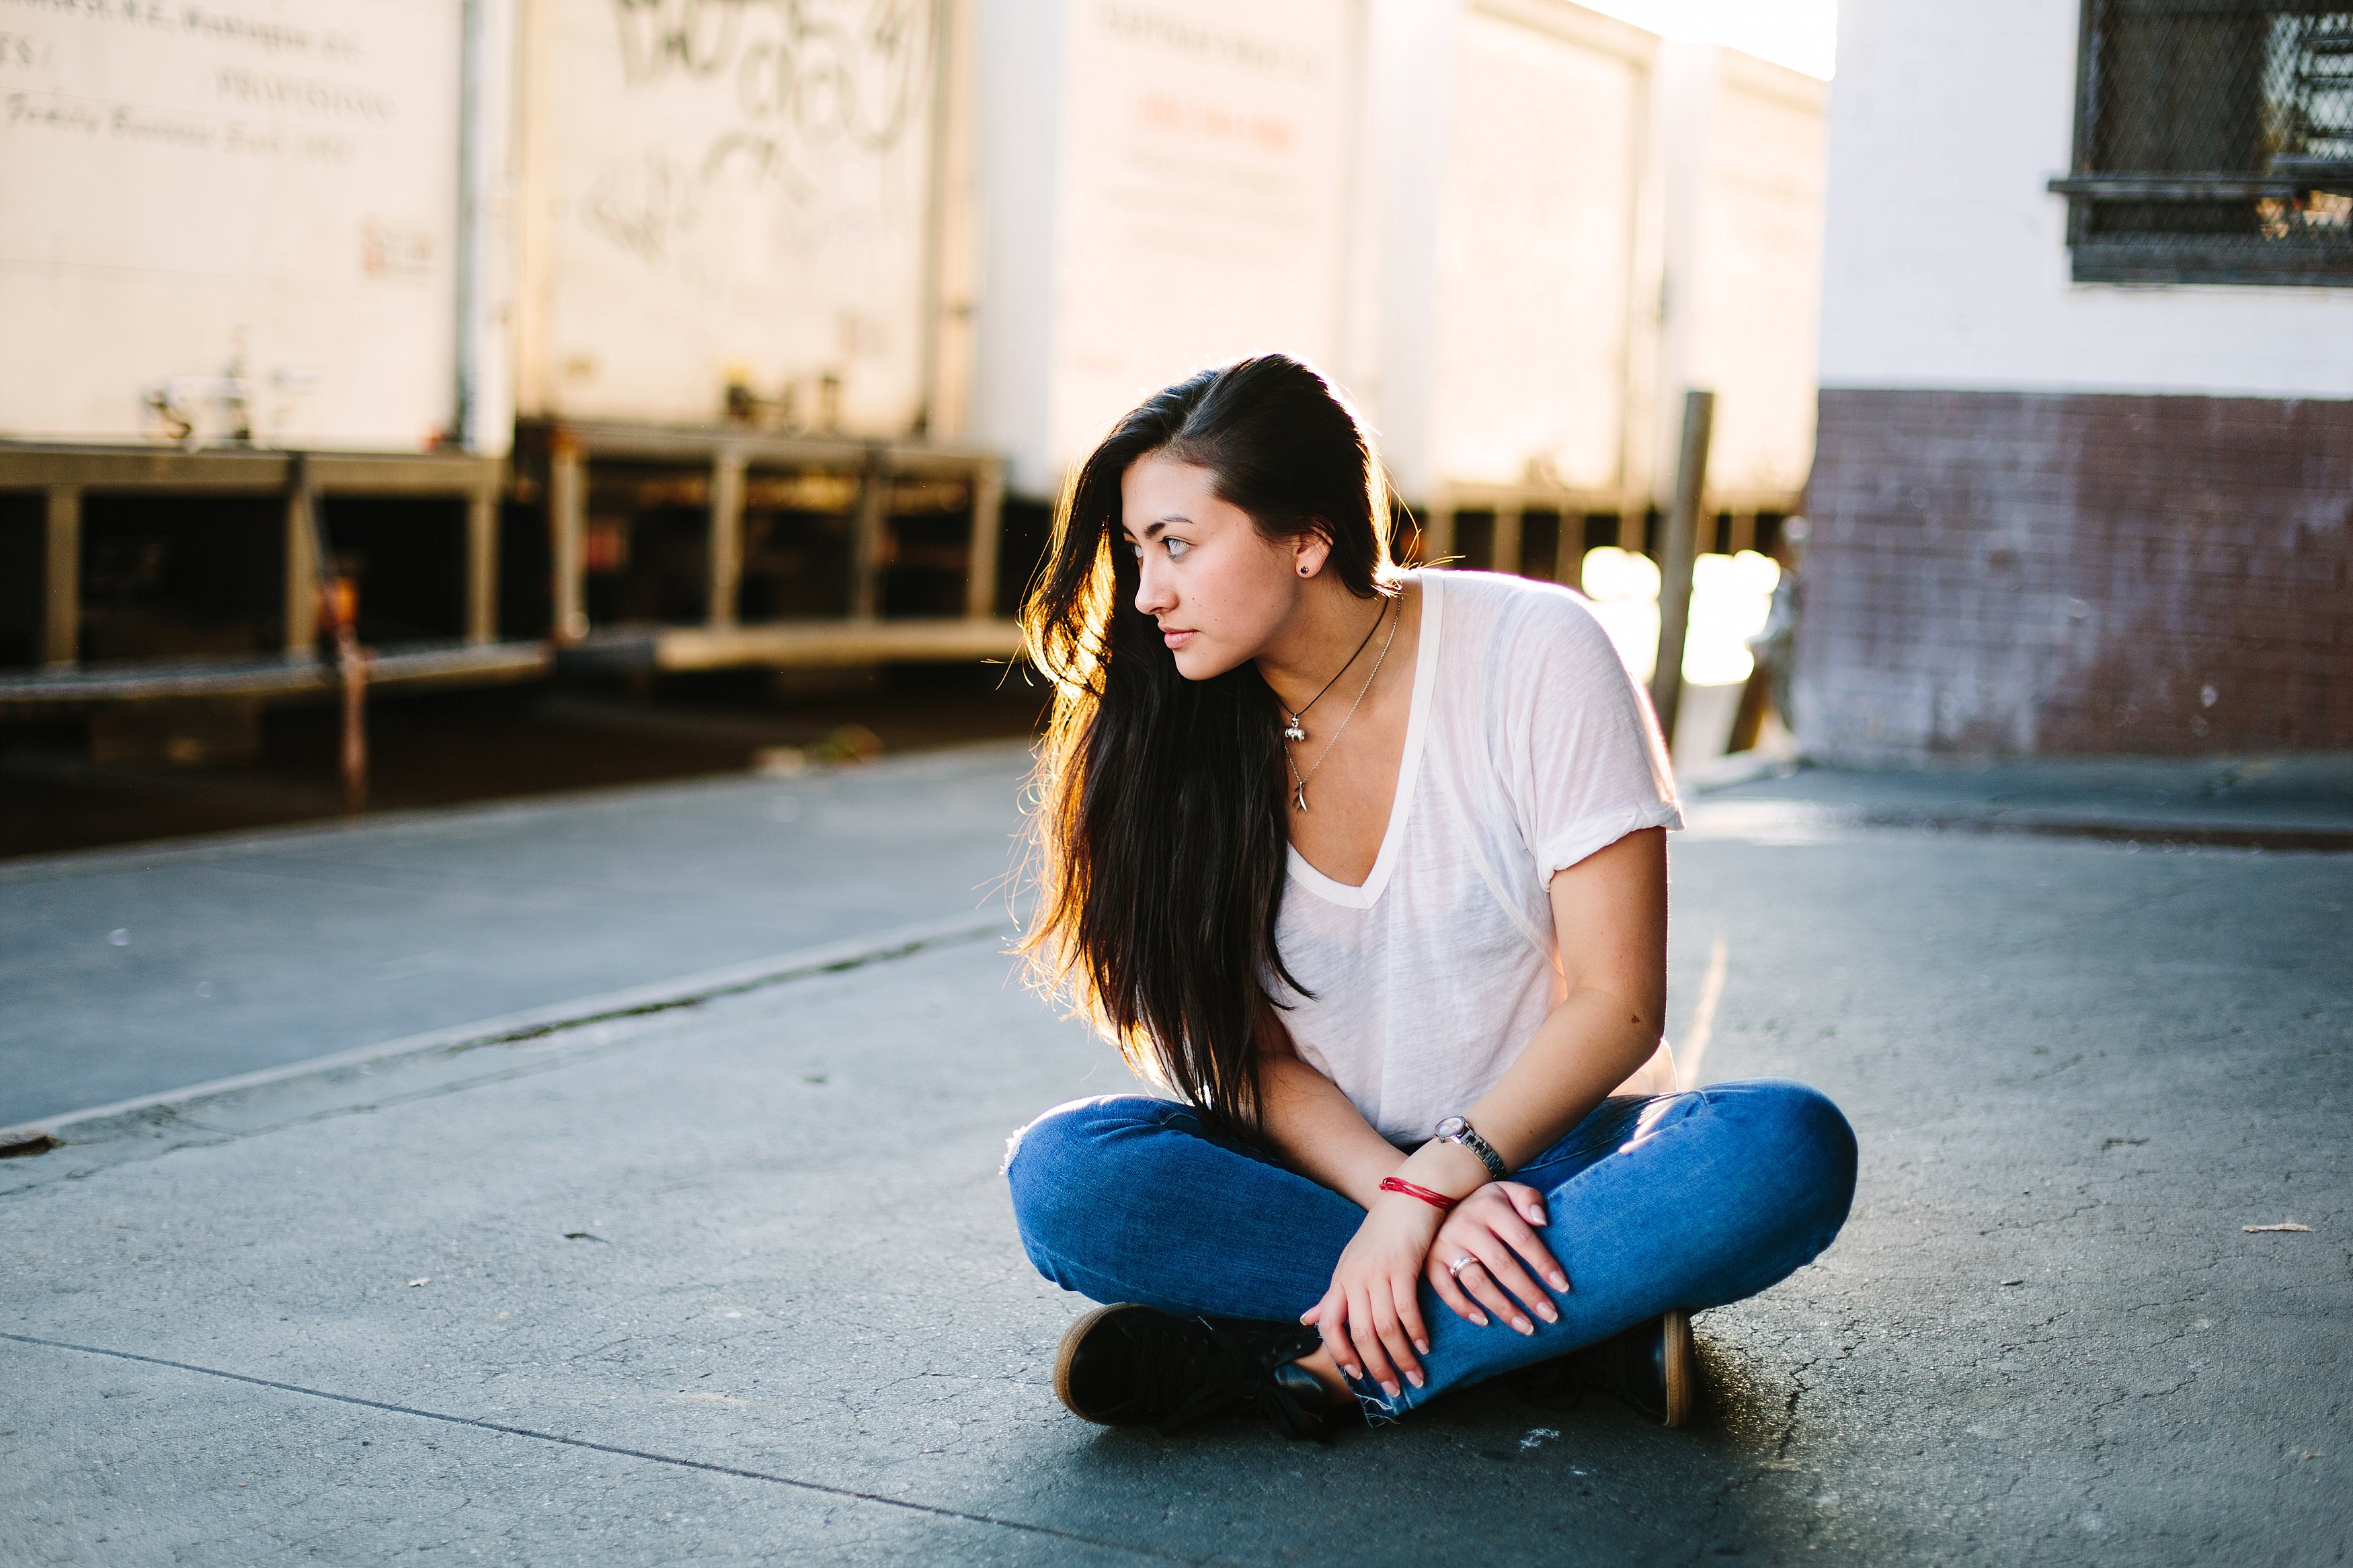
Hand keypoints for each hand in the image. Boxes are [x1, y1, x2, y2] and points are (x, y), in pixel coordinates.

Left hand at [1300, 1195, 1441, 1396]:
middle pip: (1359, 1334)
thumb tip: (1305, 1321)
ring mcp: (1377, 1272)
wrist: (1409, 1197)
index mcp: (1339, 1280)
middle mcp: (1354, 1278)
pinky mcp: (1402, 1266)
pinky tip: (1425, 1346)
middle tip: (1393, 1390)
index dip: (1340, 1354)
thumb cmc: (1380, 1234)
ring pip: (1384, 1326)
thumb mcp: (1351, 1264)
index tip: (1357, 1376)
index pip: (1329, 1326)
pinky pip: (1407, 1309)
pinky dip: (1416, 1332)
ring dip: (1401, 1357)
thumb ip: (1332, 1297)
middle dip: (1377, 1367)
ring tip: (1415, 1376)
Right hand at [1425, 1182, 1566, 1333]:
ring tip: (1526, 1326)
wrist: (1435, 1197)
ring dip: (1503, 1308)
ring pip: (1477, 1283)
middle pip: (1502, 1266)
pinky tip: (1484, 1321)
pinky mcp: (1431, 1261)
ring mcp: (1446, 1245)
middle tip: (1551, 1315)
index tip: (1563, 1287)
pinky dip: (1463, 1307)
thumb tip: (1542, 1221)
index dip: (1544, 1264)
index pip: (1522, 1239)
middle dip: (1529, 1293)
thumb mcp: (1507, 1191)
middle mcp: (1466, 1226)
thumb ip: (1528, 1199)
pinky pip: (1445, 1289)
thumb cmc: (1484, 1203)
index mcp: (1489, 1207)